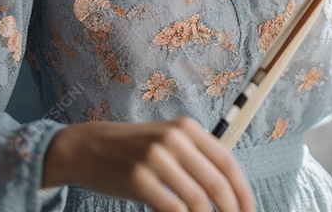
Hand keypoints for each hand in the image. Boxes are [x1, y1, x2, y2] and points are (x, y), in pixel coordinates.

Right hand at [42, 118, 255, 211]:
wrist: (87, 147)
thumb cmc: (133, 149)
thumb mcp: (168, 140)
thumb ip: (196, 158)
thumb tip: (229, 192)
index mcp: (188, 128)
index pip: (228, 164)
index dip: (243, 193)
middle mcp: (175, 139)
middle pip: (217, 184)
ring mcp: (156, 157)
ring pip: (197, 201)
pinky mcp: (137, 178)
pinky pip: (172, 209)